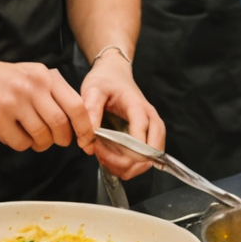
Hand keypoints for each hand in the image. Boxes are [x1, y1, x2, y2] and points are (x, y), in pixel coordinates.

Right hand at [0, 51, 91, 152]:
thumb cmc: (7, 79)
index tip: (86, 139)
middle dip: (63, 138)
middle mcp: (31, 87)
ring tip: (34, 137)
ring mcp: (12, 102)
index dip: (85, 127)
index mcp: (45, 77)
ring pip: (40, 136)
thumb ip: (56, 93)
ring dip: (41, 143)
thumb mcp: (35, 75)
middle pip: (59, 124)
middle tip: (58, 140)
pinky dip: (21, 144)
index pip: (76, 105)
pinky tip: (14, 133)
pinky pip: (19, 142)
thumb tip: (80, 121)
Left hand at [78, 55, 165, 179]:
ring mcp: (152, 130)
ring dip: (126, 167)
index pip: (141, 133)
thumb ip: (90, 111)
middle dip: (125, 163)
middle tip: (100, 155)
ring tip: (104, 157)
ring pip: (148, 161)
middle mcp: (151, 120)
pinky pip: (144, 160)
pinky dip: (129, 166)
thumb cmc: (105, 81)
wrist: (115, 74)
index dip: (124, 150)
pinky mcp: (148, 138)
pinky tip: (112, 158)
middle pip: (150, 152)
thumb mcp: (93, 90)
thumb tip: (88, 140)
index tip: (99, 149)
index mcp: (138, 107)